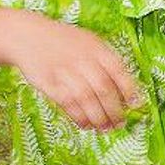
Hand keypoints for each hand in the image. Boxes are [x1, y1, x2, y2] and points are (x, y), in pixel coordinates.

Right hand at [8, 13, 140, 129]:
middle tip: (120, 123)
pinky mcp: (49, 83)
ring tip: (105, 129)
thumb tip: (127, 94)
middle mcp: (81, 59)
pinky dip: (79, 118)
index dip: (129, 90)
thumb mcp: (89, 43)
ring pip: (86, 100)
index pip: (118, 70)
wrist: (28, 36)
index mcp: (96, 48)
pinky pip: (68, 105)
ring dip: (98, 118)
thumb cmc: (65, 43)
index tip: (136, 105)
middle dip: (114, 111)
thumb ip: (107, 64)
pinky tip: (86, 125)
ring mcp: (64, 71)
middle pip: (103, 89)